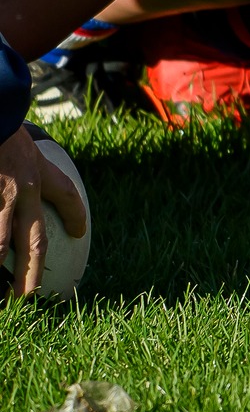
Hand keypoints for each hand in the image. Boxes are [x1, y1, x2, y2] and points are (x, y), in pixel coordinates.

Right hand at [0, 126, 86, 298]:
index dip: (76, 214)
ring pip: (0, 242)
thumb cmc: (2, 117)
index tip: (80, 231)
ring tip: (1, 294)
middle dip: (32, 269)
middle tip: (29, 293)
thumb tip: (23, 152)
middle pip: (33, 238)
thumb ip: (24, 153)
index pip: (66, 195)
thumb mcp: (20, 132)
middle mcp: (22, 189)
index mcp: (37, 171)